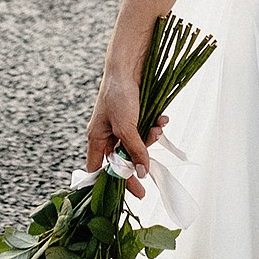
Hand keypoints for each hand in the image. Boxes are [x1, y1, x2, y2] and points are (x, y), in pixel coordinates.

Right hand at [86, 66, 150, 191]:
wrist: (129, 65)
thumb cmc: (118, 94)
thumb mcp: (126, 127)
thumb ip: (134, 151)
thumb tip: (142, 173)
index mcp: (97, 138)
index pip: (99, 169)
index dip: (112, 183)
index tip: (130, 193)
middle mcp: (108, 134)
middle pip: (122, 159)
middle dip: (138, 160)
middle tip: (150, 174)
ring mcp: (121, 126)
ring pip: (137, 144)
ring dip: (149, 139)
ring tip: (157, 129)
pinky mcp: (135, 117)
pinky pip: (145, 130)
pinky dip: (154, 127)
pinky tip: (161, 120)